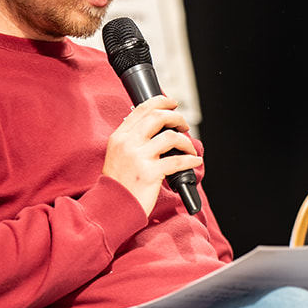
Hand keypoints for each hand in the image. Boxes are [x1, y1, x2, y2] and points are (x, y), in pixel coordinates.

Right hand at [102, 95, 201, 216]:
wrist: (113, 206)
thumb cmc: (118, 183)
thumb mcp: (118, 154)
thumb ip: (133, 140)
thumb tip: (157, 129)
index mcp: (120, 137)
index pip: (141, 109)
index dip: (161, 101)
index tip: (172, 103)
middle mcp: (128, 144)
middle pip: (158, 117)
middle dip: (177, 118)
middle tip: (184, 125)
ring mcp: (138, 158)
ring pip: (170, 137)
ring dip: (186, 141)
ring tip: (189, 149)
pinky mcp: (150, 173)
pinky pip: (177, 160)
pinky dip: (190, 160)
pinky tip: (194, 161)